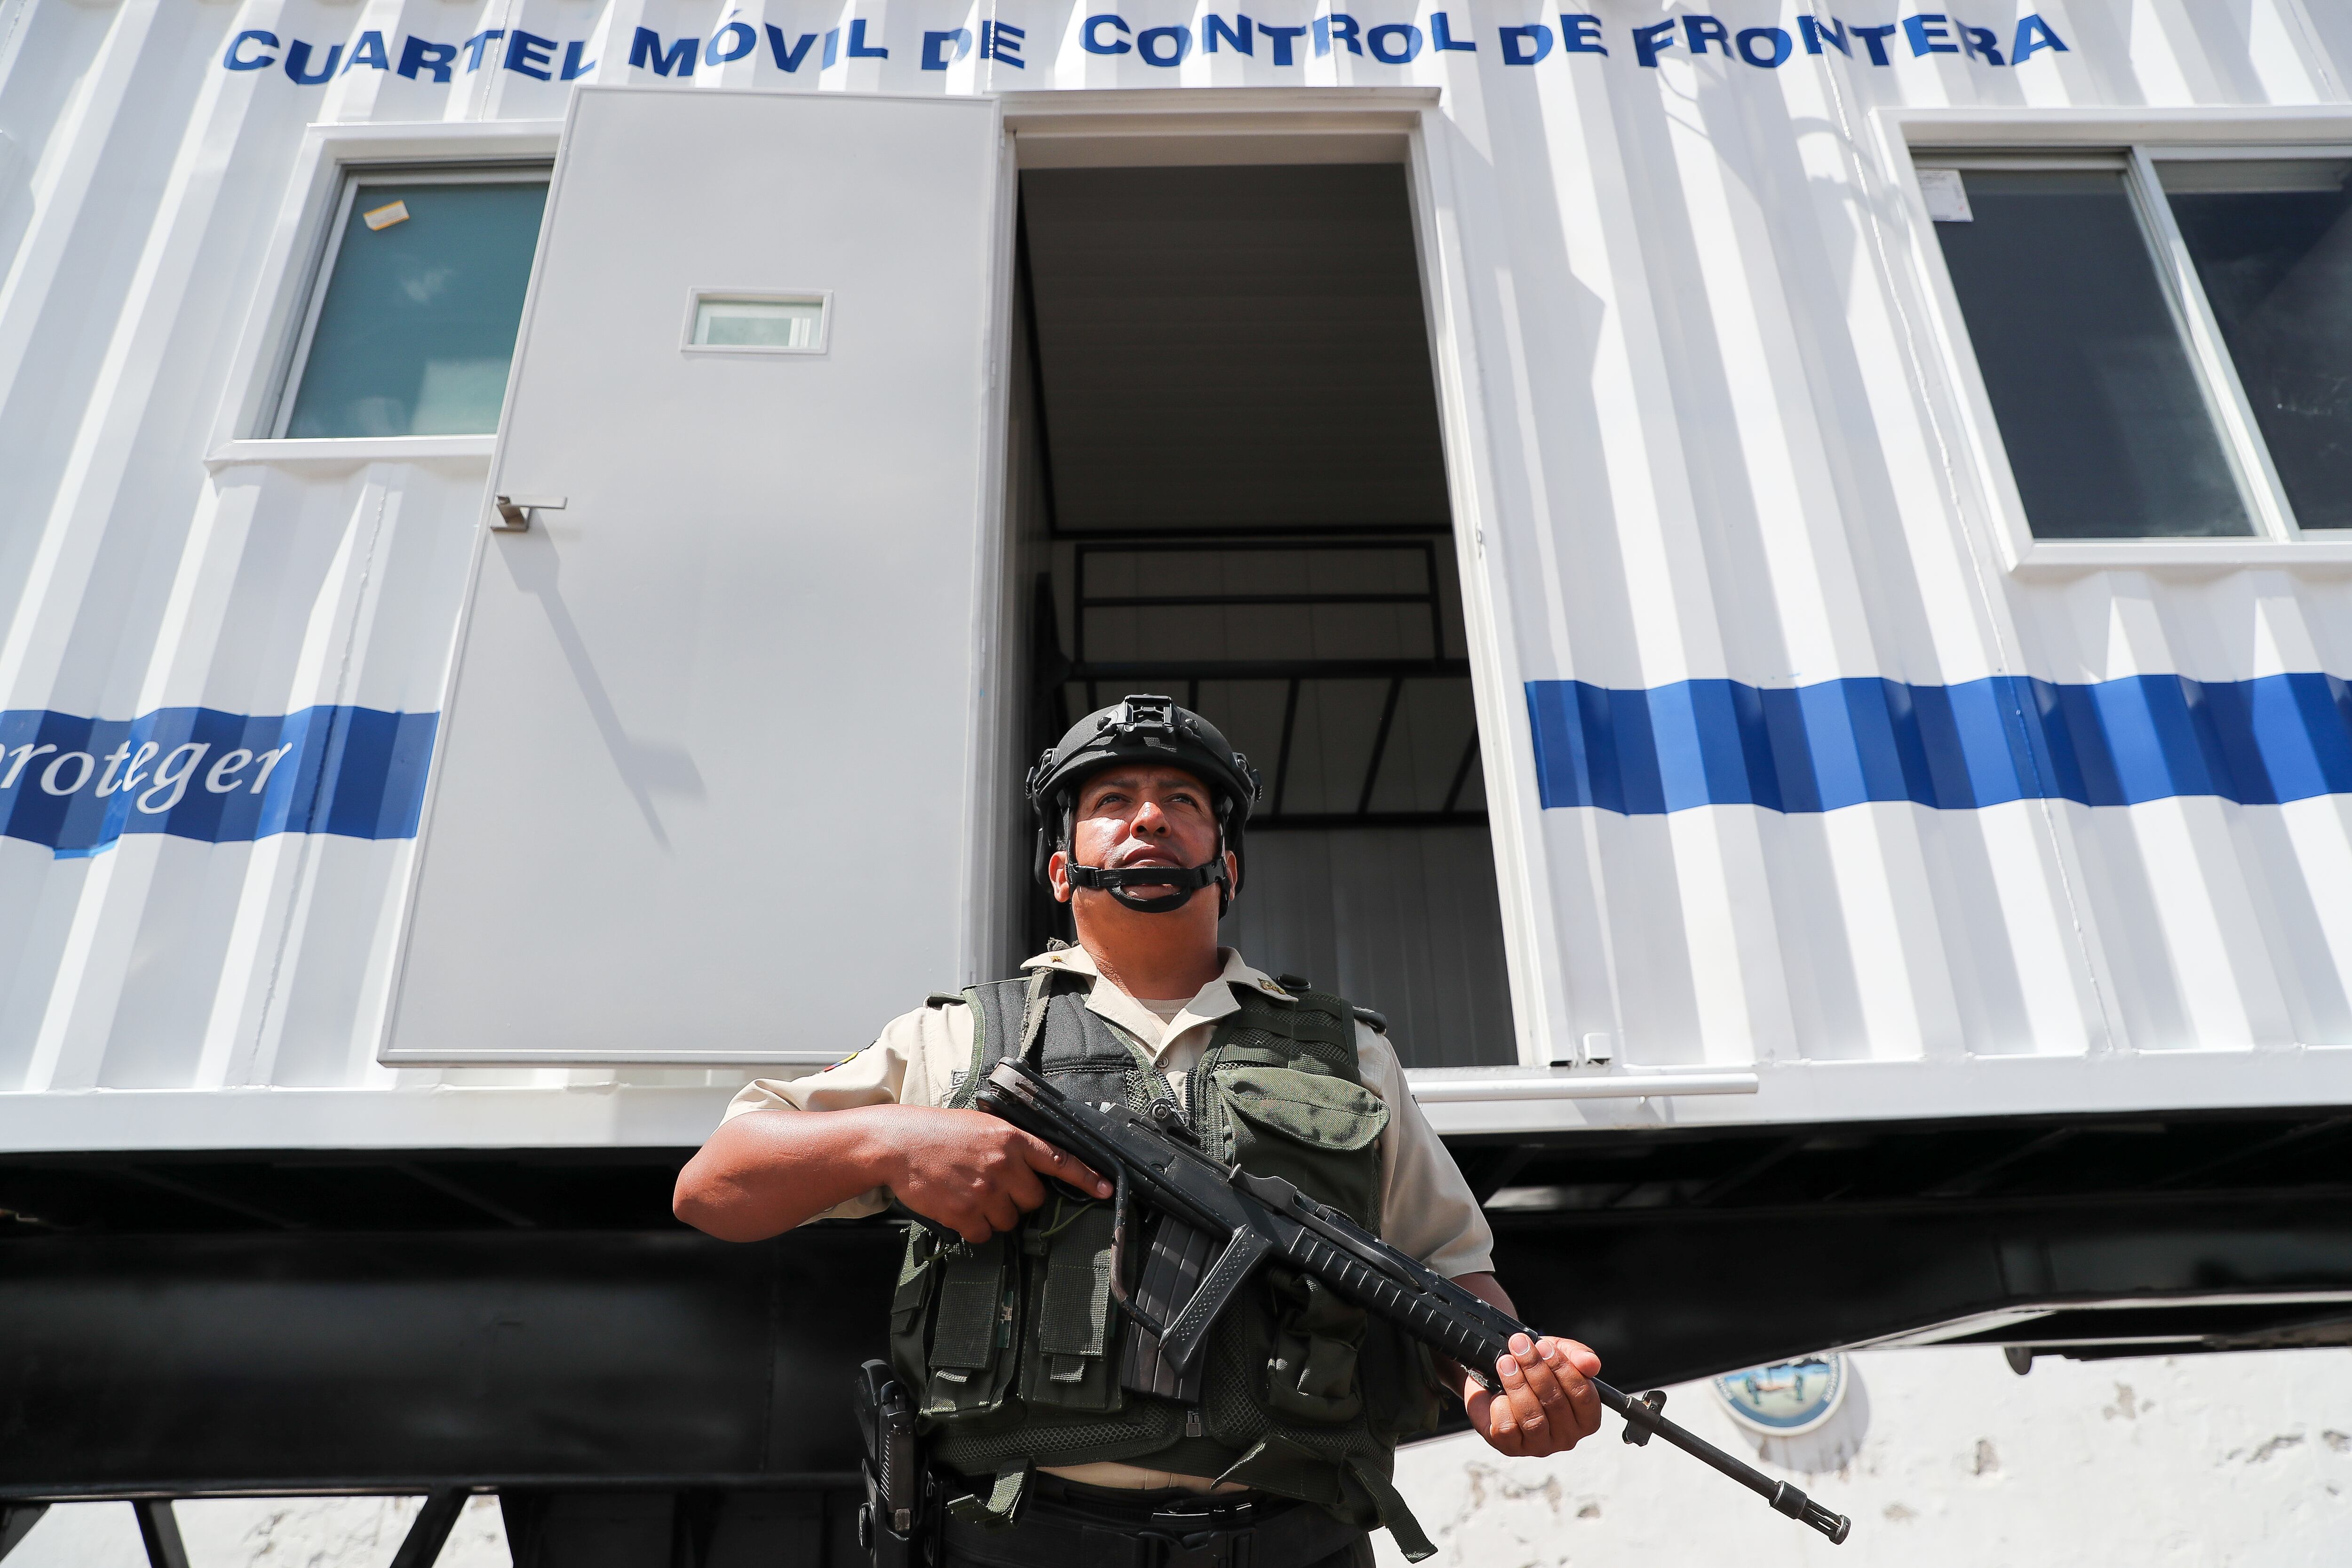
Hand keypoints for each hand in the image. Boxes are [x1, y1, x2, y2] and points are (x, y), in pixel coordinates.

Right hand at [874, 1107, 1111, 1243]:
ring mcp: (984, 1192)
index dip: (1085, 1176)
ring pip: (1009, 1221)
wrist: (898, 1143)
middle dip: (1019, 1198)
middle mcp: (1003, 1166)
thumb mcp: (982, 1125)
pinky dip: (973, 1227)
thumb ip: (1010, 1144)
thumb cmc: (939, 1132)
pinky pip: (984, 1234)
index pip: (1059, 1159)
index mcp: (1011, 1139)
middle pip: (1034, 1200)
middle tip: (995, 1186)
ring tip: (970, 1193)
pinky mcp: (964, 1213)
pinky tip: (958, 1207)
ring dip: (994, 1214)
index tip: (1105, 1188)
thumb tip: (1033, 1164)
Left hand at [1465, 1333, 1602, 1457]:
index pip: (1583, 1395)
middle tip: (1520, 1346)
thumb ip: (1578, 1355)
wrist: (1496, 1381)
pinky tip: (1498, 1393)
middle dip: (1535, 1369)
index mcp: (1586, 1418)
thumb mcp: (1557, 1354)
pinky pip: (1507, 1428)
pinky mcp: (1512, 1447)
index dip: (1563, 1368)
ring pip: (1532, 1418)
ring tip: (1505, 1362)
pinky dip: (1500, 1405)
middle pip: (1555, 1403)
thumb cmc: (1534, 1371)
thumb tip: (1590, 1363)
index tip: (1544, 1346)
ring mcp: (1540, 1446)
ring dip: (1517, 1385)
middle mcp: (1567, 1436)